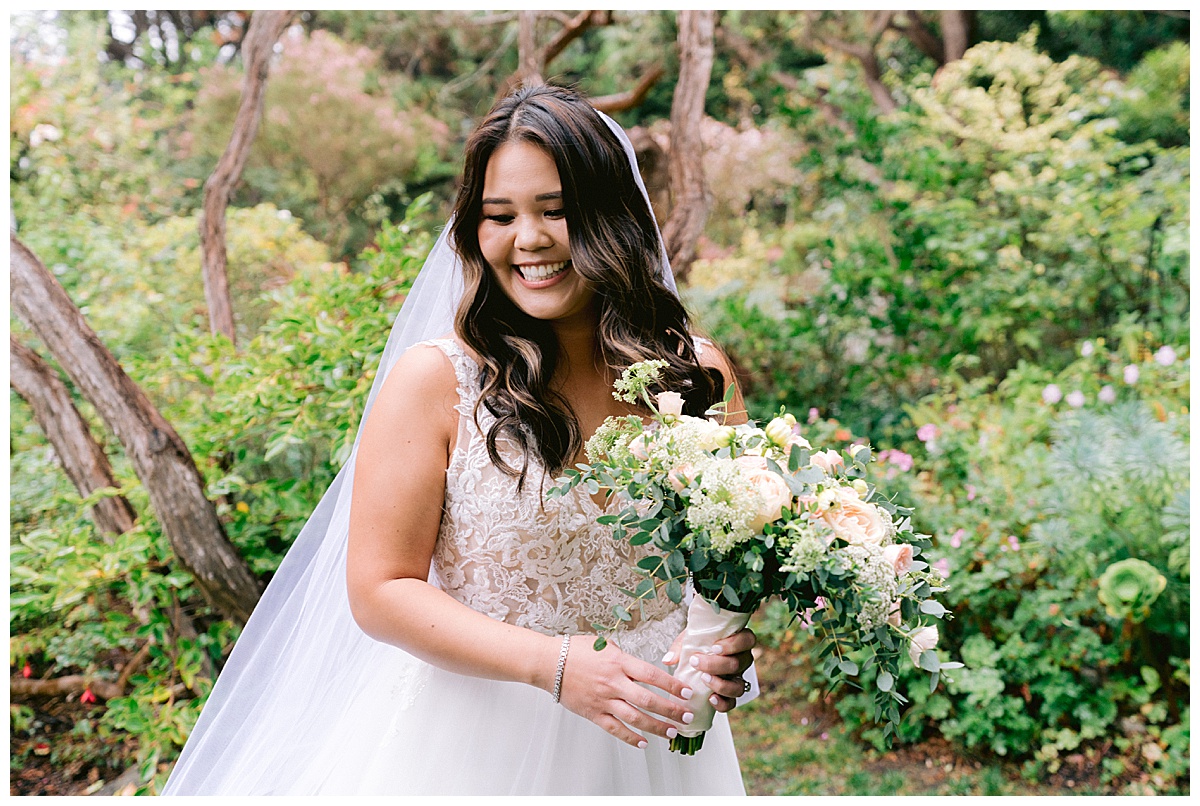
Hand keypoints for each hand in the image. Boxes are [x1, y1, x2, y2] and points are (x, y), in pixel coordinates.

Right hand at [557, 635, 695, 748]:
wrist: (549, 663)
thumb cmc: (575, 651)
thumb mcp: (605, 645)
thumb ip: (625, 658)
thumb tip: (643, 668)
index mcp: (619, 663)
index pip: (652, 676)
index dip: (672, 686)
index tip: (686, 692)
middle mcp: (613, 683)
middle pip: (648, 700)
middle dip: (671, 710)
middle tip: (686, 716)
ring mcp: (604, 700)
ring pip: (635, 718)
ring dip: (657, 727)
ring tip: (672, 731)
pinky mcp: (593, 713)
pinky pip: (615, 728)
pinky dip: (630, 737)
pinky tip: (643, 742)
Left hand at [663, 627, 755, 712]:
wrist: (699, 654)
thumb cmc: (699, 641)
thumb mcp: (690, 638)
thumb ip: (680, 647)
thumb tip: (668, 660)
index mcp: (739, 640)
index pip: (746, 640)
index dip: (733, 645)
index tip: (714, 647)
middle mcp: (743, 659)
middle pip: (738, 664)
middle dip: (716, 664)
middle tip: (696, 662)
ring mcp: (738, 678)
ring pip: (738, 686)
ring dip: (721, 684)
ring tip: (704, 680)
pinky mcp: (731, 693)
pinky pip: (732, 702)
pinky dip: (722, 703)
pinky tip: (711, 699)